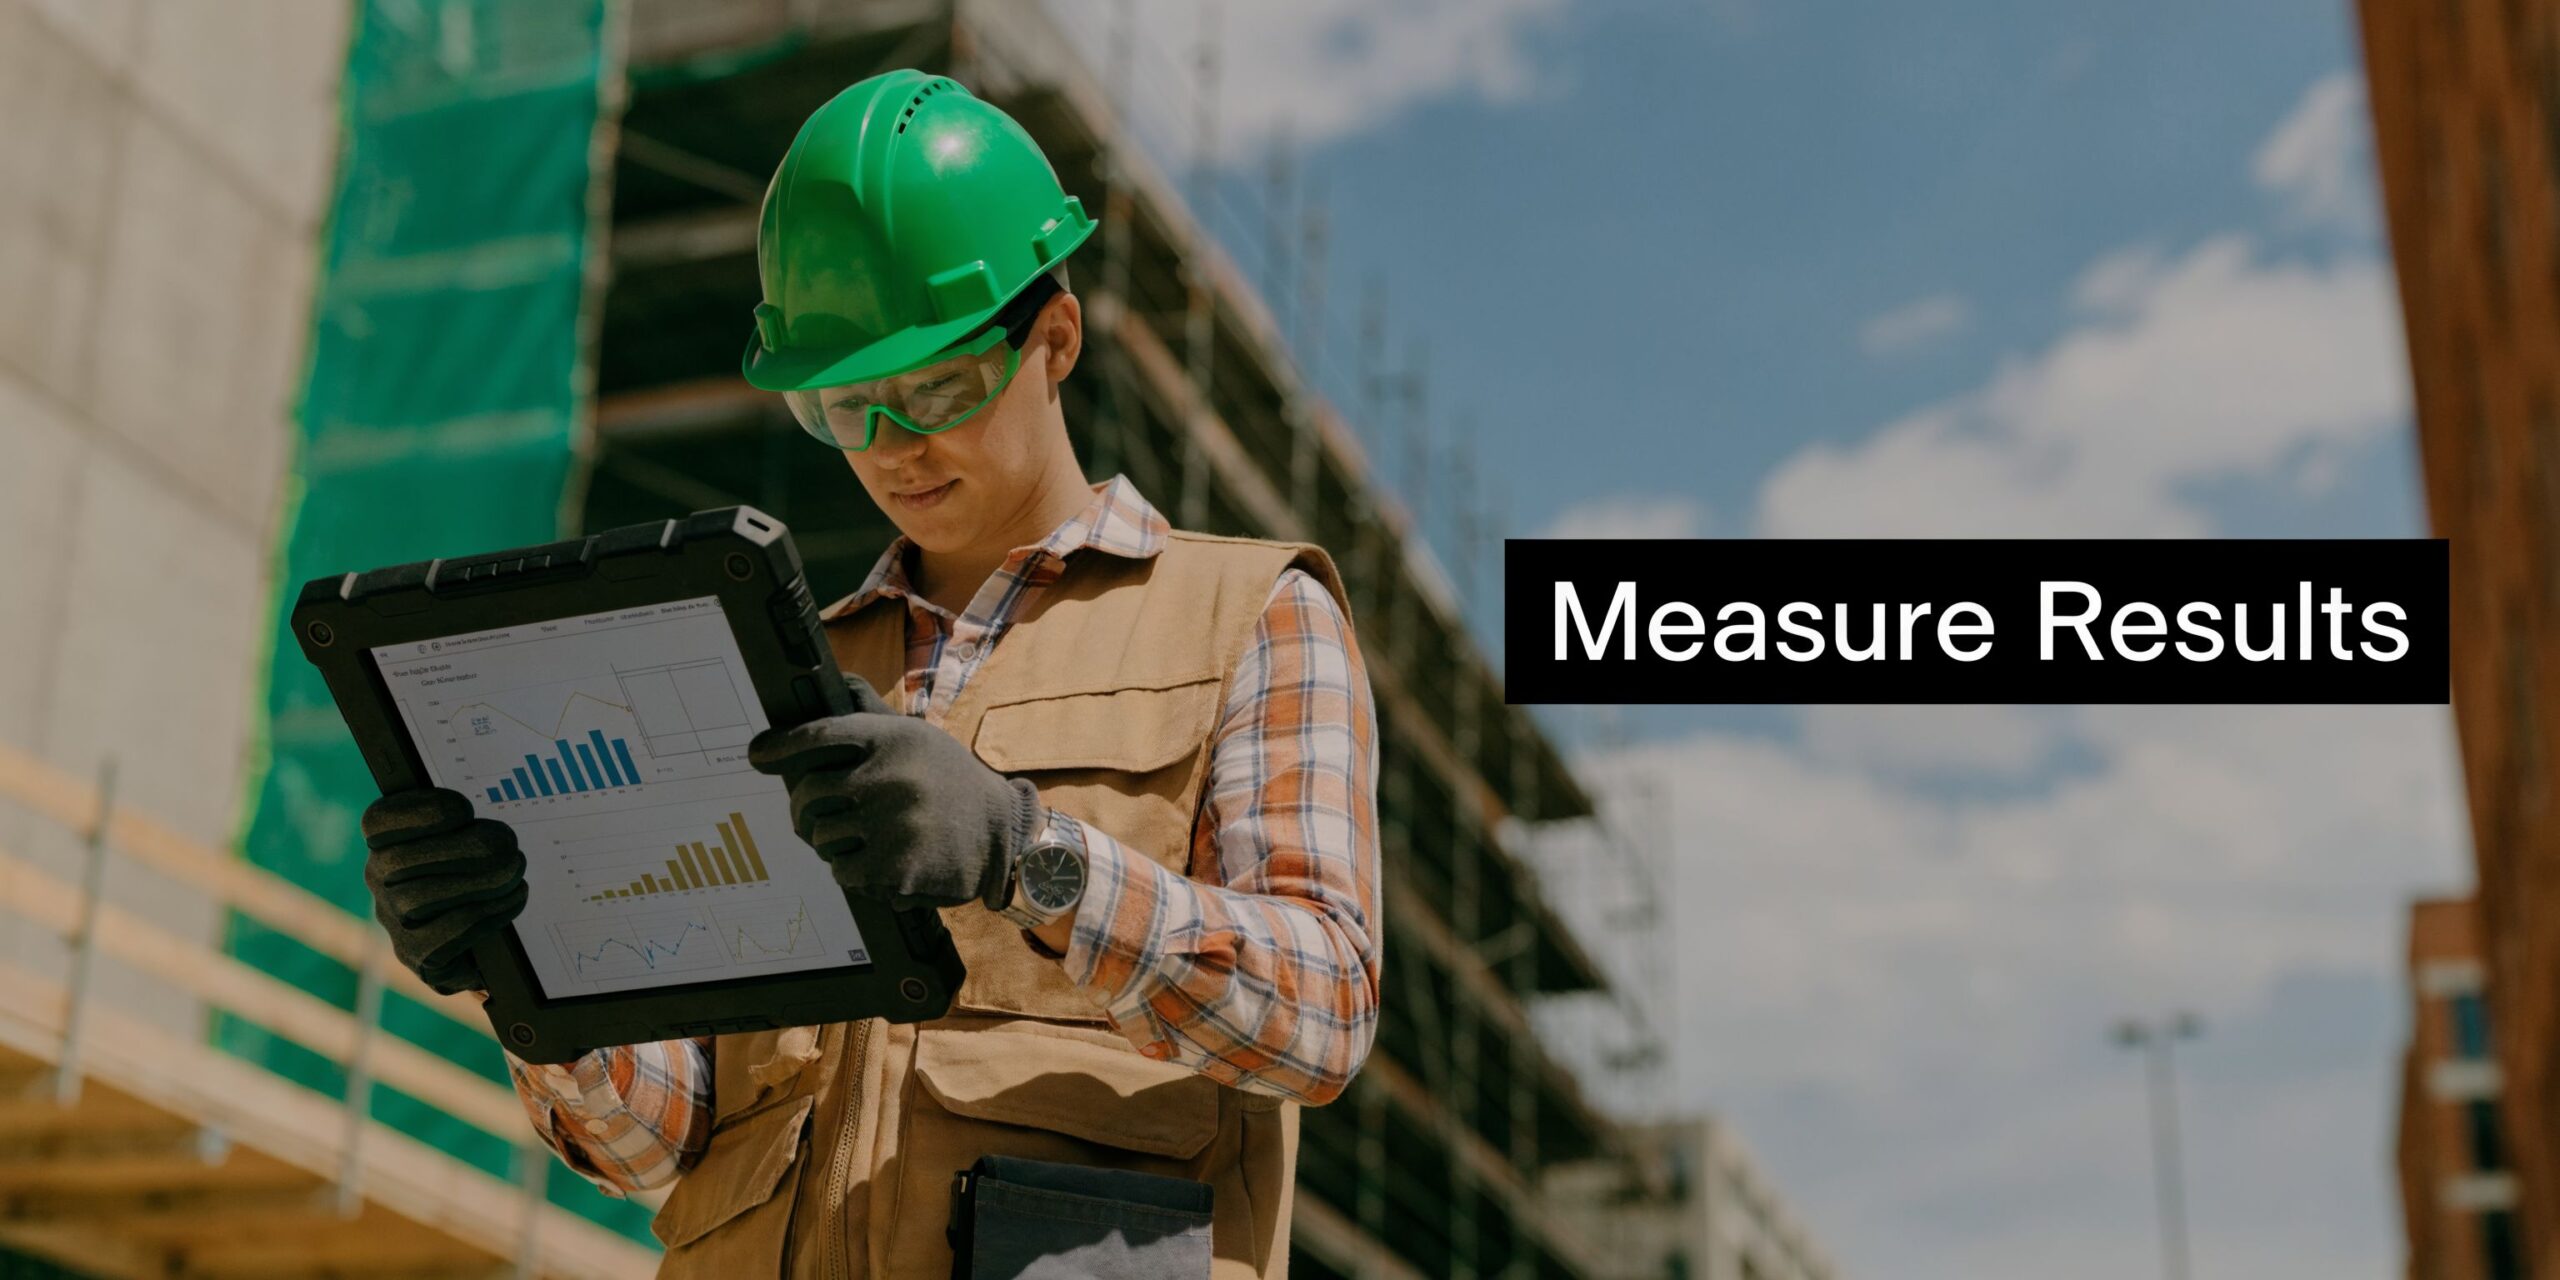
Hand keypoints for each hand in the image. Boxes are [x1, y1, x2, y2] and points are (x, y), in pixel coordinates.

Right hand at [360, 788, 527, 994]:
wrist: (500, 935)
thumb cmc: (488, 869)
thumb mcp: (479, 837)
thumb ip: (470, 822)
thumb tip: (487, 817)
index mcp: (389, 841)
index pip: (378, 822)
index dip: (418, 812)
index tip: (465, 810)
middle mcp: (381, 881)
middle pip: (399, 861)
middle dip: (461, 849)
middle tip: (508, 844)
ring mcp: (395, 921)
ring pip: (418, 900)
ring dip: (477, 882)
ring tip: (515, 870)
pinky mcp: (416, 956)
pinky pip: (439, 940)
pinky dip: (483, 916)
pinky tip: (513, 898)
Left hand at [746, 675, 1040, 910]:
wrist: (1002, 835)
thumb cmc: (950, 782)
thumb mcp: (917, 737)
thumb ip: (871, 714)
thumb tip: (837, 681)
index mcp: (890, 737)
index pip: (820, 734)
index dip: (782, 746)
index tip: (756, 755)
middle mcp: (888, 776)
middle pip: (808, 795)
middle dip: (804, 810)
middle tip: (812, 818)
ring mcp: (891, 824)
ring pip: (821, 838)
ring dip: (833, 844)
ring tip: (864, 840)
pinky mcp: (895, 869)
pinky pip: (844, 873)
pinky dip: (854, 872)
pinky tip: (882, 863)